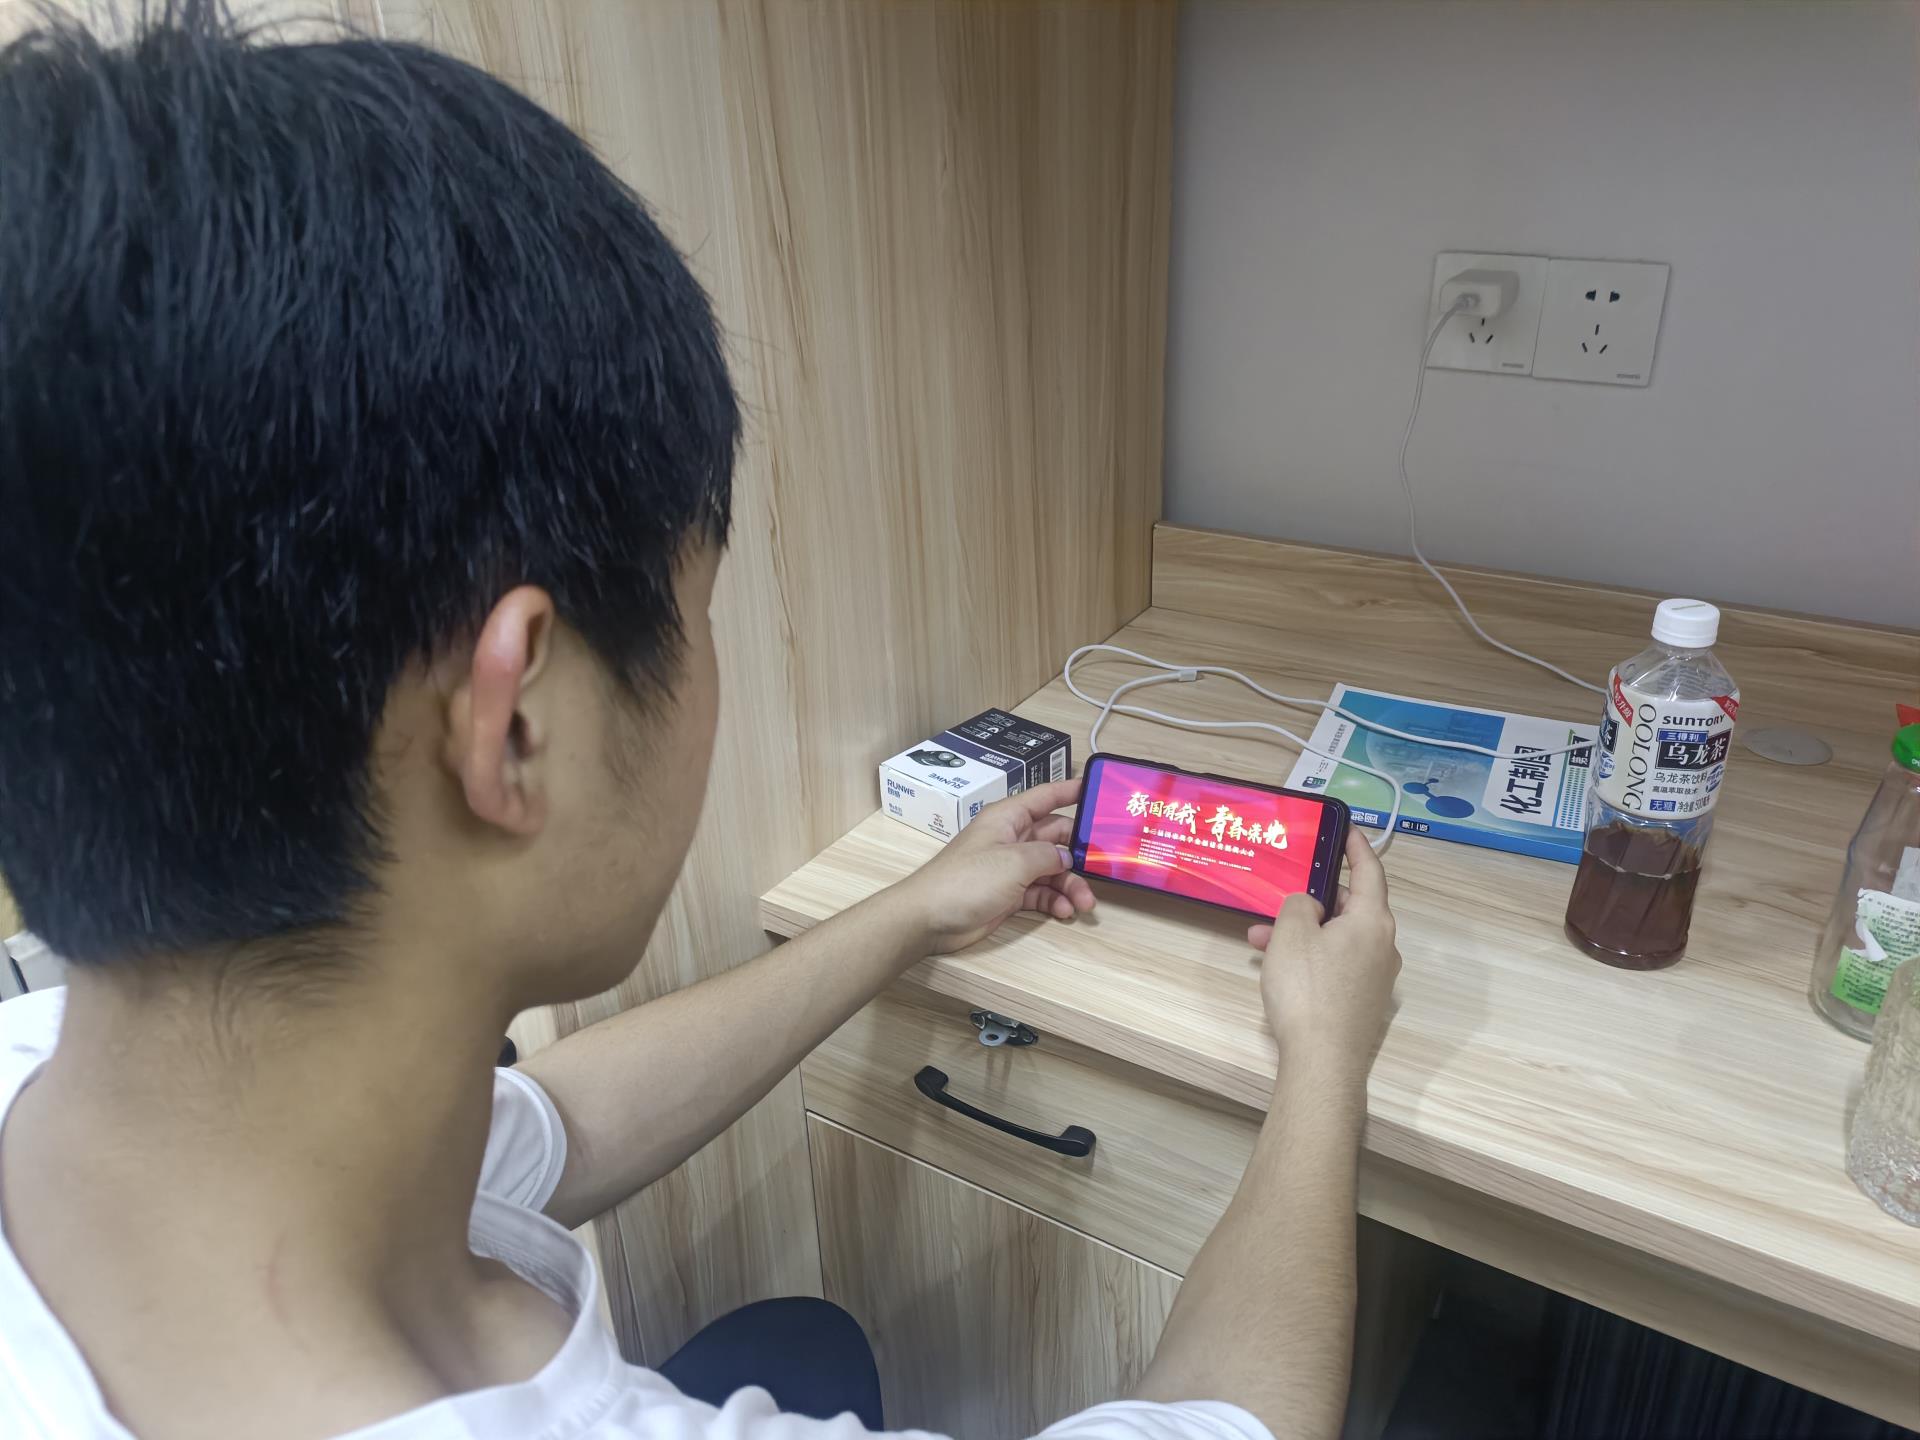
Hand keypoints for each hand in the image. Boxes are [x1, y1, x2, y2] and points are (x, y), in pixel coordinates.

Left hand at [888, 779, 1095, 954]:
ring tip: (1084, 904)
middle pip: (1056, 837)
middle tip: (1106, 866)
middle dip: (1080, 852)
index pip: (1046, 796)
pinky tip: (1064, 911)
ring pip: (1052, 869)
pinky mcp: (1009, 894)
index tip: (1101, 790)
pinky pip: (1041, 892)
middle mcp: (1012, 838)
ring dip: (1070, 885)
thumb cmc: (968, 879)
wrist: (930, 918)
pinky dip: (1055, 901)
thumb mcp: (1014, 861)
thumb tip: (1067, 857)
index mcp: (1009, 818)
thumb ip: (1047, 855)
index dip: (1072, 791)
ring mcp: (1010, 868)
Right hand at [1247, 829, 1400, 1079]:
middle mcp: (1383, 946)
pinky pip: (1337, 965)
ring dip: (1303, 933)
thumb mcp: (1291, 934)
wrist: (1323, 1061)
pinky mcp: (1363, 1002)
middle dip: (1311, 900)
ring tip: (1260, 940)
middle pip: (1350, 907)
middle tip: (1279, 895)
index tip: (1346, 828)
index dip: (1356, 846)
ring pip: (1337, 939)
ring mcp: (1376, 977)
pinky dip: (1311, 958)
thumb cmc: (1308, 989)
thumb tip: (1311, 907)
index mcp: (1372, 921)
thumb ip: (1299, 905)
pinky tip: (1279, 969)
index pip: (1370, 871)